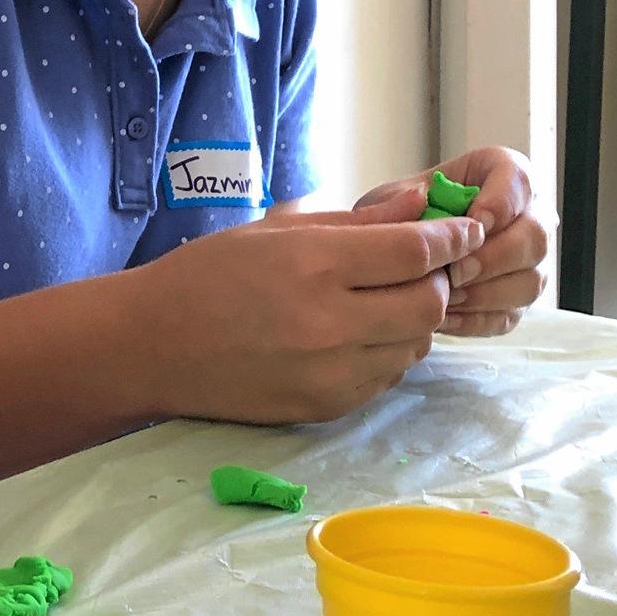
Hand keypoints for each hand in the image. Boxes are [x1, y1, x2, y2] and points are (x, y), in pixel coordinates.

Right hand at [142, 191, 482, 423]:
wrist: (153, 347)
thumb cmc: (208, 275)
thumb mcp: (276, 231)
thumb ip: (357, 221)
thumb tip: (423, 207)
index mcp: (313, 265)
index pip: (415, 253)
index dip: (450, 238)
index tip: (463, 229)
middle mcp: (328, 324)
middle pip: (429, 303)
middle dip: (437, 280)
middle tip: (419, 267)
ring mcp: (329, 373)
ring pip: (416, 344)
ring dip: (413, 320)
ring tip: (379, 302)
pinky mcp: (326, 407)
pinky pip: (387, 377)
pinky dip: (386, 352)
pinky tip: (354, 335)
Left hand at [357, 147, 550, 336]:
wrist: (394, 253)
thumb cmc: (401, 216)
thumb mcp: (390, 199)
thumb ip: (399, 199)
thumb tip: (421, 199)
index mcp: (503, 176)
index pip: (519, 181)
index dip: (502, 202)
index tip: (475, 220)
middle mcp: (528, 217)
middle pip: (535, 237)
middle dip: (495, 257)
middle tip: (457, 270)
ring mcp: (528, 263)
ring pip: (530, 281)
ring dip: (487, 293)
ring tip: (447, 296)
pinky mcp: (516, 301)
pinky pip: (510, 316)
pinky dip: (476, 320)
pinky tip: (444, 317)